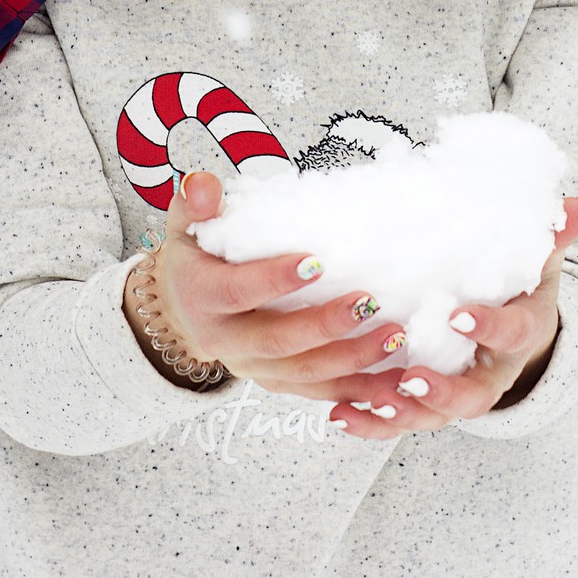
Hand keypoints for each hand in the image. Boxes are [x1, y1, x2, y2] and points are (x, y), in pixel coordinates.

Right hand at [135, 172, 405, 393]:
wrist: (183, 308)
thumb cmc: (197, 256)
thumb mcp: (187, 224)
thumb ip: (195, 201)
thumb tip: (204, 186)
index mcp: (202, 298)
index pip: (236, 293)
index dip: (273, 281)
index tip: (317, 264)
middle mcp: (225, 342)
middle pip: (276, 342)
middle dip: (324, 326)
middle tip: (367, 302)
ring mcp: (253, 368)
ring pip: (304, 374)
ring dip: (352, 360)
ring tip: (394, 335)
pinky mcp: (277, 382)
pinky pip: (319, 392)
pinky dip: (358, 390)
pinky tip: (394, 379)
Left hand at [308, 196, 577, 441]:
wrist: (515, 329)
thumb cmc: (519, 285)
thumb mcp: (537, 259)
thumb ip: (551, 235)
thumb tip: (577, 205)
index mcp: (521, 332)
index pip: (512, 334)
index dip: (488, 327)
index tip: (458, 316)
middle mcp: (492, 372)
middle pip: (474, 396)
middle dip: (443, 393)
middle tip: (412, 379)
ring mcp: (458, 392)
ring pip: (435, 417)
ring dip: (401, 414)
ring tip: (369, 403)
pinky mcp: (426, 402)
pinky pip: (401, 421)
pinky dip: (372, 424)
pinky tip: (340, 415)